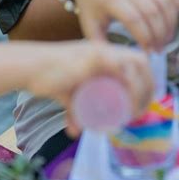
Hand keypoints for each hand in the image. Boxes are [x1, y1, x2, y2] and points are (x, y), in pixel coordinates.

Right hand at [28, 40, 152, 136]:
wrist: (30, 68)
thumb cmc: (49, 78)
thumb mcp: (69, 95)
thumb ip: (73, 109)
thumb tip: (76, 130)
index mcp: (106, 52)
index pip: (137, 62)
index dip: (147, 81)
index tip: (143, 104)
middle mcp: (107, 49)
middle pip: (141, 64)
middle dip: (148, 87)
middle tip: (140, 111)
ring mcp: (101, 51)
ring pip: (133, 67)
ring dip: (140, 90)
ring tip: (133, 112)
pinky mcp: (94, 57)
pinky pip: (119, 68)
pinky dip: (129, 84)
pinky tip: (128, 99)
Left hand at [68, 0, 178, 49]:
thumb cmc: (91, 6)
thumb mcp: (90, 27)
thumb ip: (102, 46)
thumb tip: (117, 65)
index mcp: (112, 0)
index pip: (134, 19)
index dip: (145, 38)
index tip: (148, 53)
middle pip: (153, 12)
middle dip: (160, 34)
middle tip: (159, 50)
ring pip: (164, 1)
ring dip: (170, 23)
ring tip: (166, 39)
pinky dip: (176, 4)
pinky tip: (171, 19)